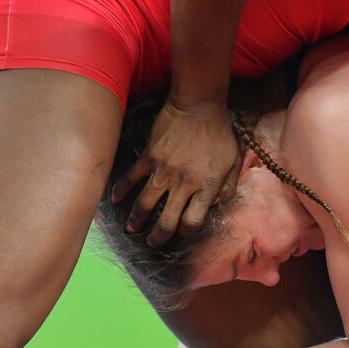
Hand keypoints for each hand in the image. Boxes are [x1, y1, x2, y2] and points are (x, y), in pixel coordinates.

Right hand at [109, 98, 241, 245]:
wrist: (199, 104)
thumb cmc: (220, 131)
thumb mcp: (234, 161)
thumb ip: (228, 186)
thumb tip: (217, 205)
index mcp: (206, 187)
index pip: (193, 222)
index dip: (186, 233)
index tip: (181, 233)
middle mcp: (184, 184)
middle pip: (167, 220)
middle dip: (159, 236)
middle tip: (153, 243)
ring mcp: (164, 171)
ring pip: (146, 203)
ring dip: (137, 220)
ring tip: (131, 230)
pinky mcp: (149, 156)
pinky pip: (132, 177)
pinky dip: (122, 189)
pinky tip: (115, 199)